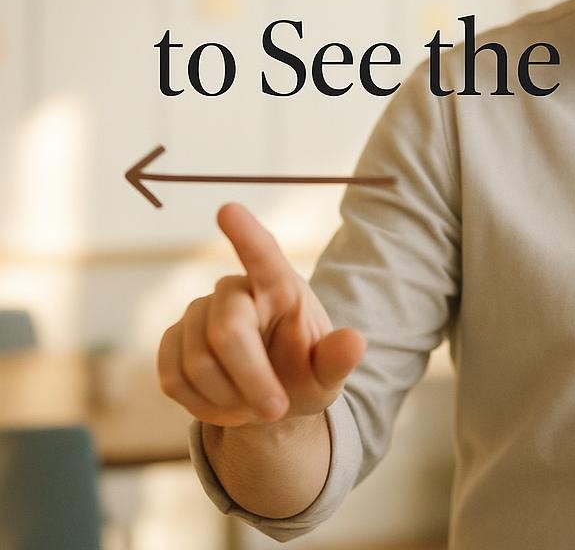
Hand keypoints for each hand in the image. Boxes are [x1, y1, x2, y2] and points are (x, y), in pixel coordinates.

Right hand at [157, 202, 364, 426]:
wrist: (269, 398)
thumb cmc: (303, 373)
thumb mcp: (327, 372)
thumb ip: (338, 358)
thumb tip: (356, 342)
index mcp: (279, 284)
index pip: (262, 253)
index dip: (245, 233)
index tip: (228, 209)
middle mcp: (234, 289)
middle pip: (227, 332)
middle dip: (251, 380)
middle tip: (275, 410)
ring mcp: (197, 311)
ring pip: (197, 364)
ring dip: (228, 399)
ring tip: (252, 404)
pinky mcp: (171, 340)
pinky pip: (172, 378)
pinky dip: (201, 406)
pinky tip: (225, 405)